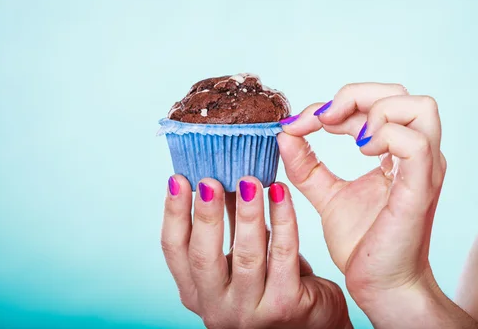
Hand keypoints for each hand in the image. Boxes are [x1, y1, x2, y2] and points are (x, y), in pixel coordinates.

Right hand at [161, 175, 351, 328]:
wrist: (315, 323)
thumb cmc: (274, 284)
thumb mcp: (241, 257)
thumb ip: (228, 225)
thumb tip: (217, 176)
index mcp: (198, 292)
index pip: (174, 250)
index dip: (173, 213)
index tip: (177, 179)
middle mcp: (217, 307)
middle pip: (203, 256)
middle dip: (206, 214)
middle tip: (209, 180)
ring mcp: (250, 312)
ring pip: (246, 256)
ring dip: (247, 213)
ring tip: (250, 181)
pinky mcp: (284, 307)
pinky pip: (283, 254)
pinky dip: (283, 219)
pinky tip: (282, 194)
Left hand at [279, 83, 476, 327]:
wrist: (377, 284)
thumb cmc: (362, 242)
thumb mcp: (326, 194)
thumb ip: (306, 164)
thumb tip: (285, 132)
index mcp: (397, 153)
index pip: (374, 103)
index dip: (333, 104)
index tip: (299, 123)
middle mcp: (416, 155)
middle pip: (399, 94)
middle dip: (353, 97)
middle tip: (323, 120)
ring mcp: (423, 169)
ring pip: (418, 107)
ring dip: (373, 113)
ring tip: (351, 141)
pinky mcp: (420, 189)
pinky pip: (414, 143)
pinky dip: (383, 136)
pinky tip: (362, 153)